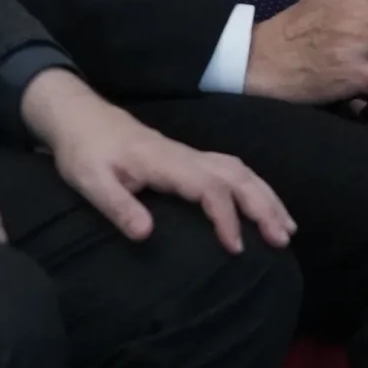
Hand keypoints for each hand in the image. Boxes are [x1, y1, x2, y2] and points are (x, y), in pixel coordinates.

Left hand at [19, 68, 293, 250]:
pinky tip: (264, 205)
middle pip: (238, 175)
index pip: (209, 187)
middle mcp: (186, 156)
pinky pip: (233, 170)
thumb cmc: (85, 152)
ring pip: (241, 170)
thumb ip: (118, 206)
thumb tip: (147, 234)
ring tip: (286, 227)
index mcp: (166, 163)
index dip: (226, 217)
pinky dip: (255, 187)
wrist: (81, 118)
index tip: (235, 248)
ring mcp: (191, 155)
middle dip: (264, 206)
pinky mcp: (190, 160)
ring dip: (266, 196)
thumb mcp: (90, 182)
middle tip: (283, 239)